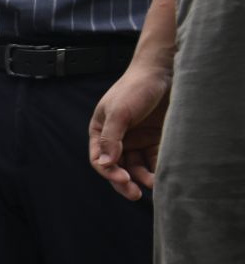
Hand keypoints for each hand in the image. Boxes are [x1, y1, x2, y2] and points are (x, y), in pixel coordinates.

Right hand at [90, 62, 169, 201]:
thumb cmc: (136, 87)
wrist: (164, 70)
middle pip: (117, 167)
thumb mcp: (119, 112)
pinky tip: (164, 174)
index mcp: (101, 132)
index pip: (99, 159)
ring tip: (154, 185)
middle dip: (125, 181)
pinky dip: (158, 168)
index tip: (123, 179)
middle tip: (135, 193)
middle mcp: (117, 138)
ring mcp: (137, 139)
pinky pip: (154, 159)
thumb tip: (104, 164)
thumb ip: (110, 138)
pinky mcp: (155, 139)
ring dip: (143, 177)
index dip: (109, 172)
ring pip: (136, 166)